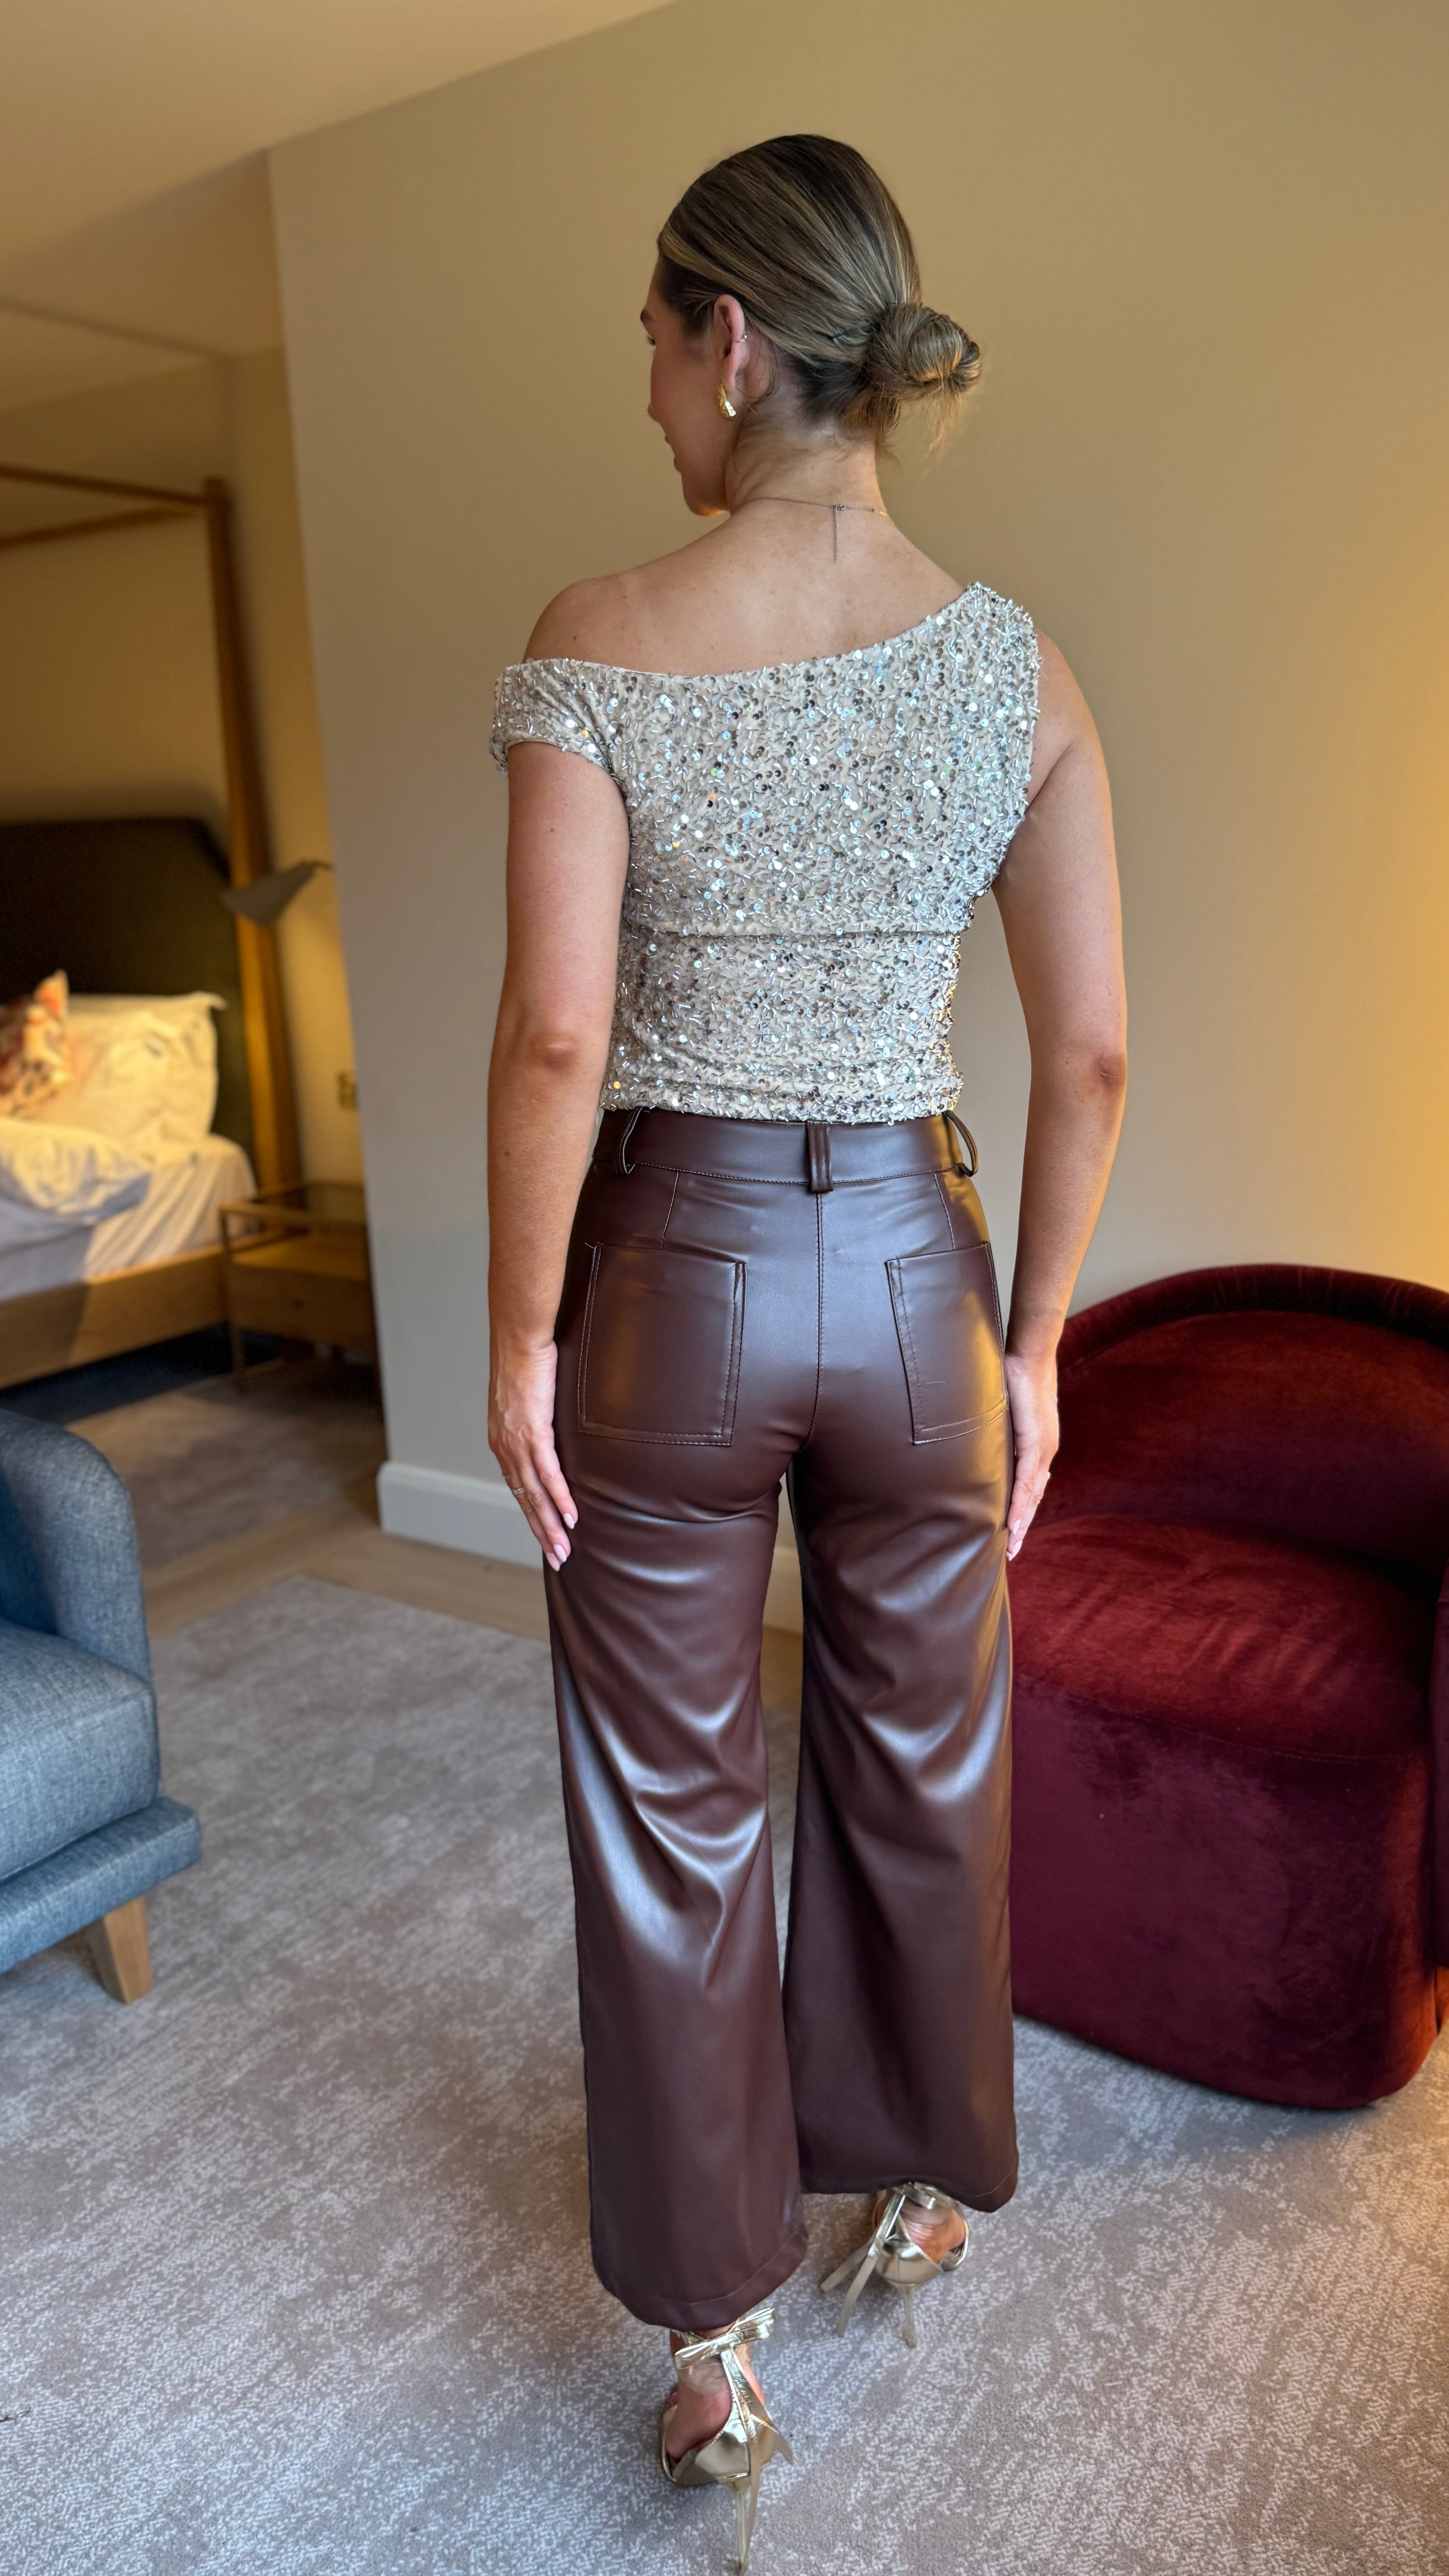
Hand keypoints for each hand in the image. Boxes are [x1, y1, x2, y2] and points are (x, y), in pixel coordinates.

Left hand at [488, 1340, 577, 1570]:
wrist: (519, 1338)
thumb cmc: (525, 1360)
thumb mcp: (528, 1398)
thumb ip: (537, 1420)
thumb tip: (552, 1427)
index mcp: (502, 1442)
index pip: (518, 1488)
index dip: (533, 1515)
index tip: (546, 1538)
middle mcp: (505, 1447)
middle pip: (524, 1500)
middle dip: (541, 1532)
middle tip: (557, 1559)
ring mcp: (517, 1442)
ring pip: (534, 1495)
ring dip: (551, 1525)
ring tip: (564, 1549)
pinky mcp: (533, 1432)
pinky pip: (548, 1473)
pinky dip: (560, 1498)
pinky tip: (571, 1517)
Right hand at [1003, 1347, 1058, 1560]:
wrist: (1030, 1354)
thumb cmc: (1015, 1375)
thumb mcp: (1005, 1409)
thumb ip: (998, 1426)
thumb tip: (978, 1434)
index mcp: (1040, 1444)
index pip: (1032, 1484)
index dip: (1023, 1509)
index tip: (1013, 1531)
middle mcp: (1046, 1451)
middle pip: (1035, 1497)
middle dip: (1023, 1525)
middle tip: (1012, 1551)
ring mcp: (1043, 1448)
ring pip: (1033, 1494)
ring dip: (1022, 1521)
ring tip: (1011, 1545)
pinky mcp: (1035, 1442)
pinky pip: (1027, 1481)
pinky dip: (1021, 1503)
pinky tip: (1013, 1521)